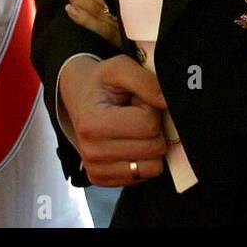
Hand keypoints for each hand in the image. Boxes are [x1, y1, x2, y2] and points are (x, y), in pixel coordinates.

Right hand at [58, 54, 167, 186]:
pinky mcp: (103, 180)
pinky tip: (128, 142)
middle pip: (153, 148)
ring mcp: (97, 169)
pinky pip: (144, 176)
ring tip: (132, 128)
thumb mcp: (120, 67)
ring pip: (153, 167)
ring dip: (149, 144)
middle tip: (135, 114)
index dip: (150, 109)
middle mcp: (92, 152)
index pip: (148, 125)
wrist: (79, 96)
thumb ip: (145, 81)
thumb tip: (167, 102)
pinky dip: (142, 158)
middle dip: (152, 128)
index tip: (137, 101)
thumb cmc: (101, 83)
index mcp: (93, 123)